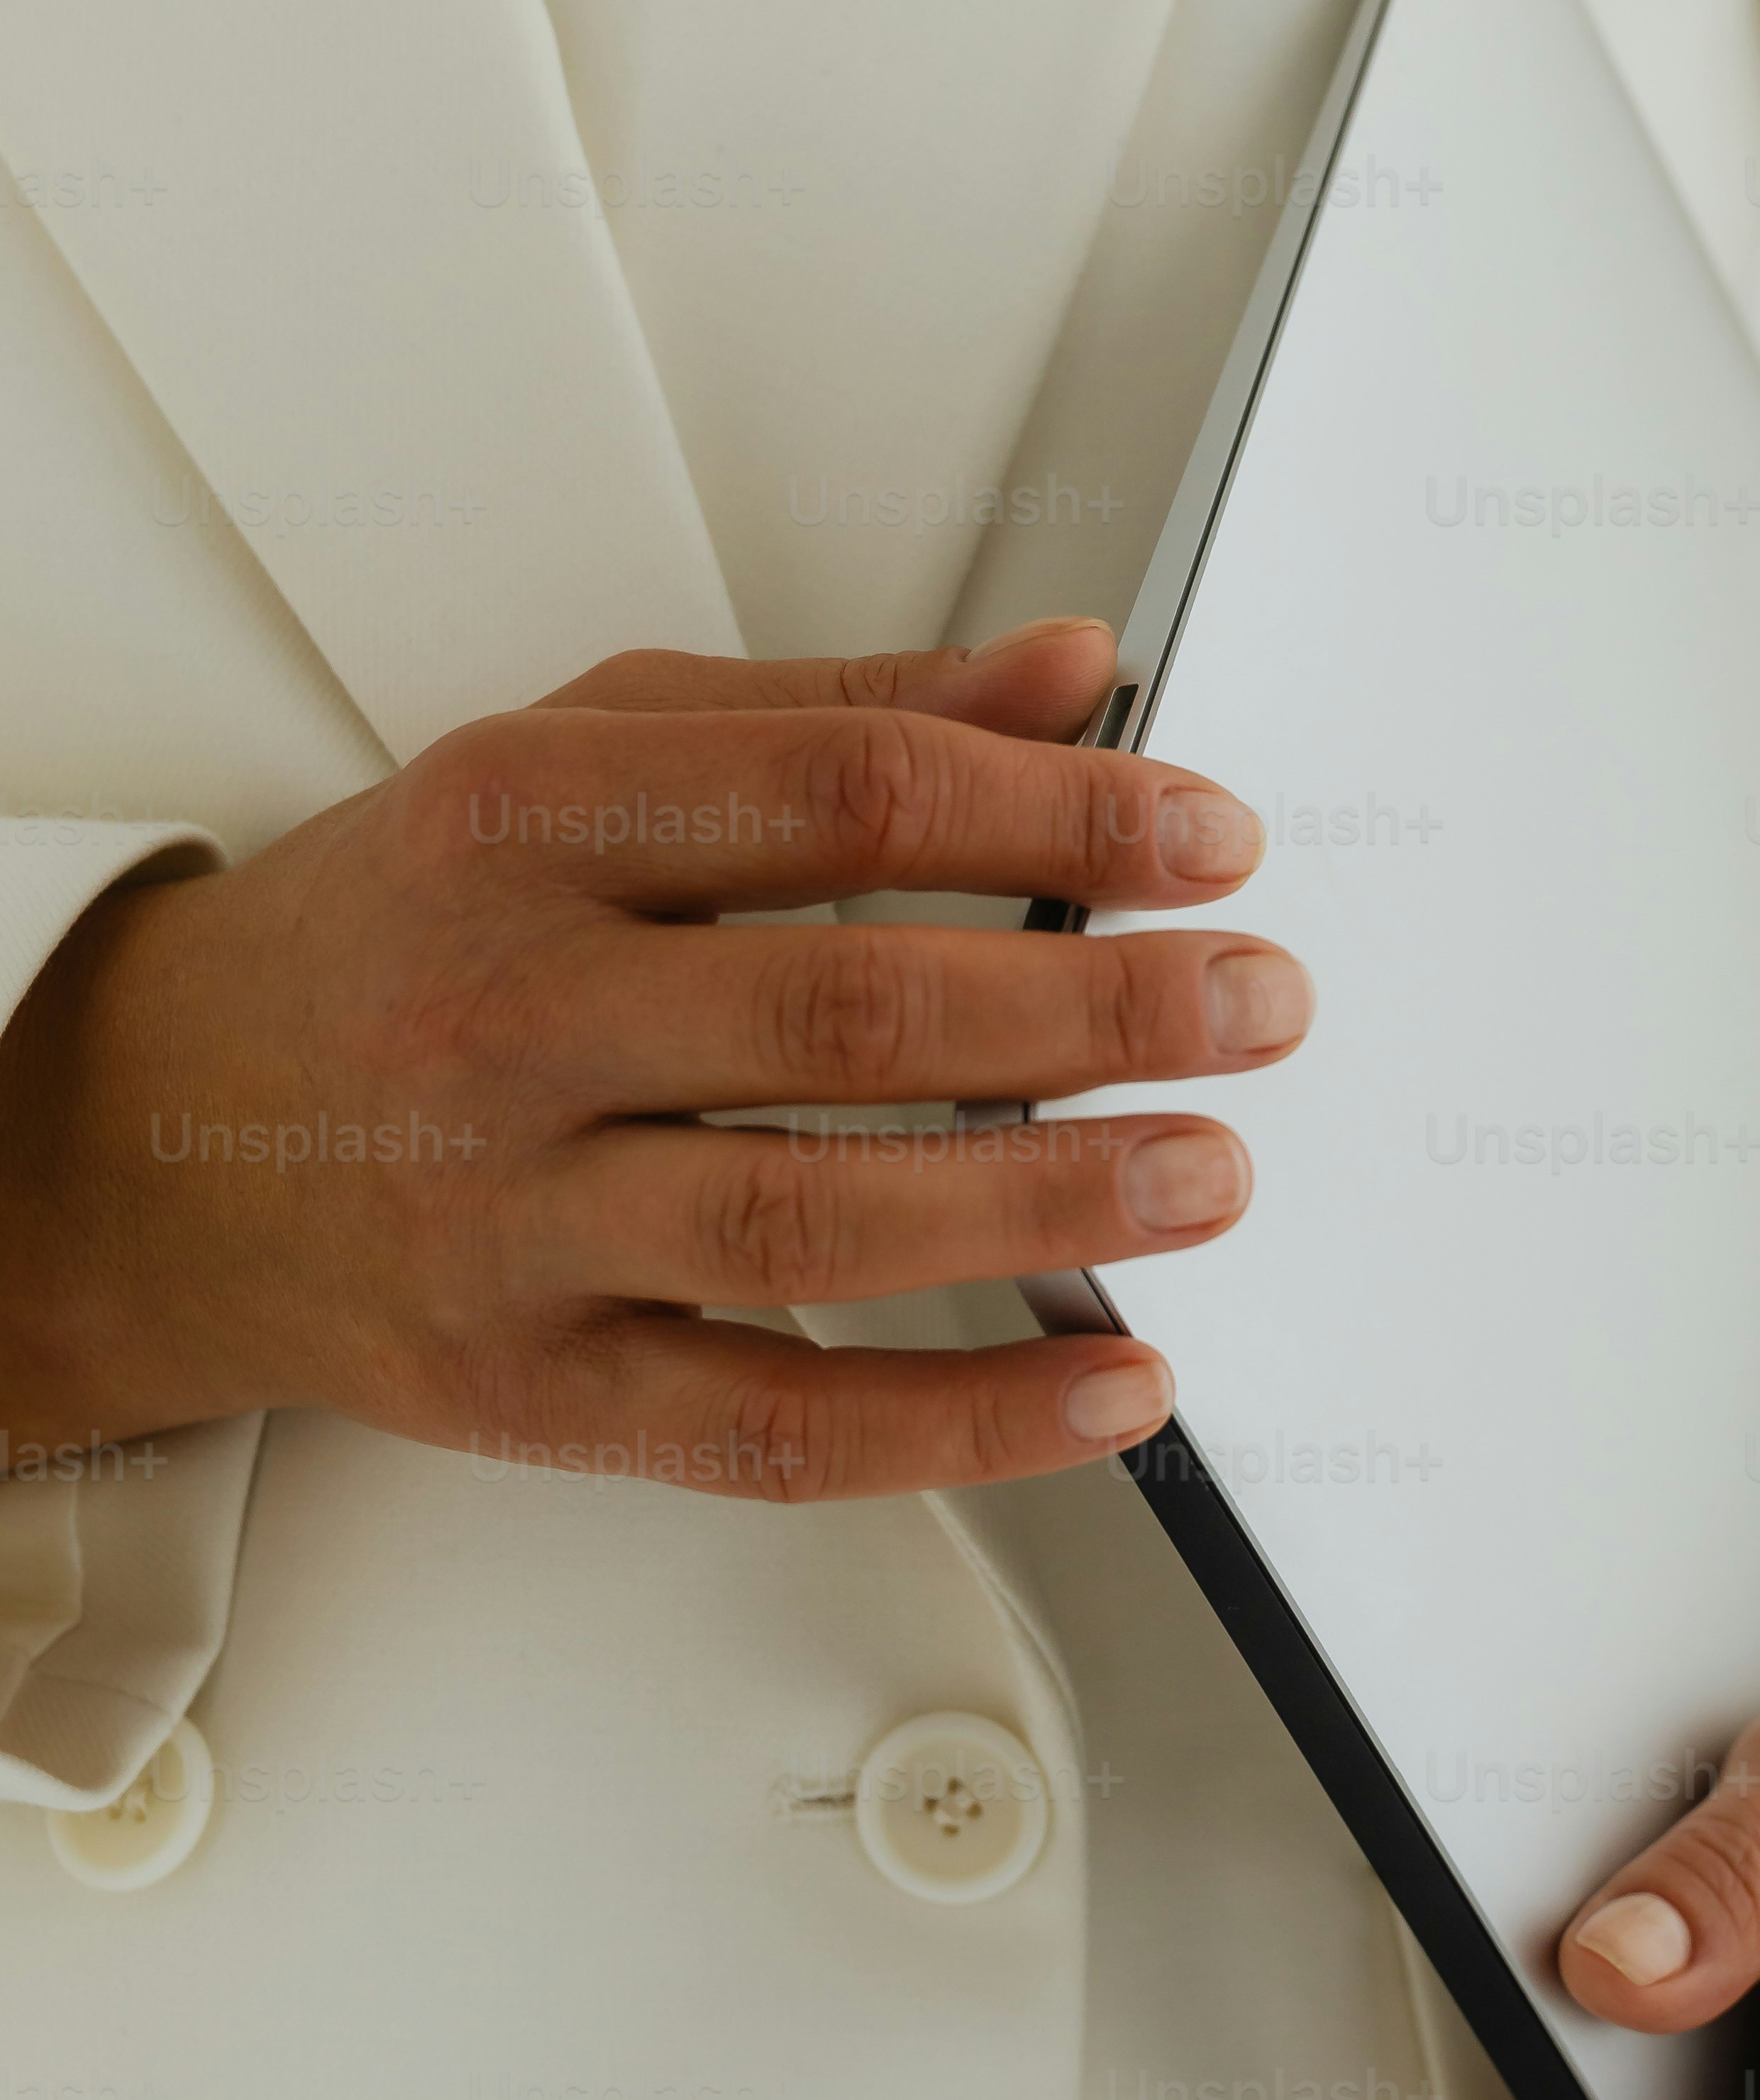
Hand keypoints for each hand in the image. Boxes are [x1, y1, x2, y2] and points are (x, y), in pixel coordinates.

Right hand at [0, 623, 1309, 1496]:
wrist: (160, 1144)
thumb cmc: (405, 935)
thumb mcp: (582, 762)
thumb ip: (834, 713)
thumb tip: (1073, 676)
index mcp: (528, 824)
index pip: (840, 797)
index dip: (1054, 813)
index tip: (1206, 836)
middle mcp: (513, 1015)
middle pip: (850, 1009)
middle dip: (1094, 1006)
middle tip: (1258, 1000)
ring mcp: (517, 1218)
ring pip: (819, 1217)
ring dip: (1050, 1201)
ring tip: (1212, 1169)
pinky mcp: (535, 1390)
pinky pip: (775, 1423)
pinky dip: (963, 1423)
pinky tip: (1110, 1385)